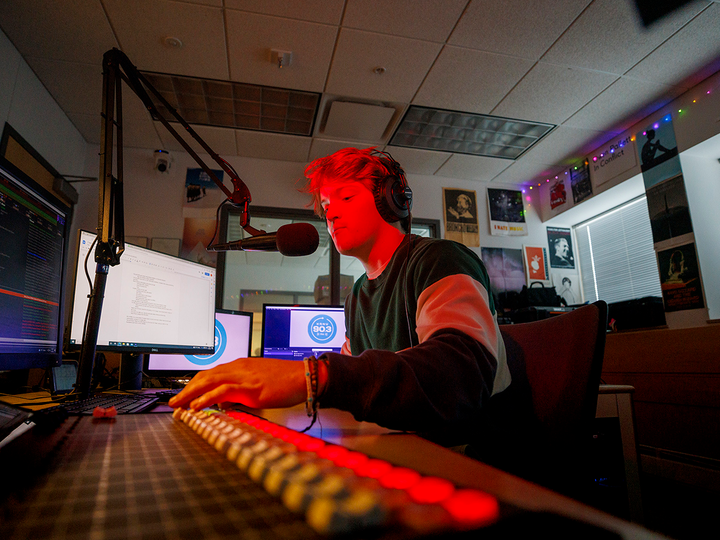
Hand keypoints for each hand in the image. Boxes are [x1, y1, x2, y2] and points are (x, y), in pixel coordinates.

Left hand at [168, 357, 306, 410]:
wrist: (304, 376)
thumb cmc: (287, 380)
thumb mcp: (260, 384)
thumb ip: (243, 390)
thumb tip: (228, 402)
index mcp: (241, 366)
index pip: (211, 373)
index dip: (195, 384)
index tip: (184, 395)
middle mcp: (239, 368)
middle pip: (205, 376)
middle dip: (187, 389)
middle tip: (173, 402)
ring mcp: (244, 376)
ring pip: (209, 382)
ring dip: (191, 394)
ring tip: (178, 405)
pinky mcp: (250, 388)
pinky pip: (223, 391)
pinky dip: (207, 398)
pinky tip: (197, 406)